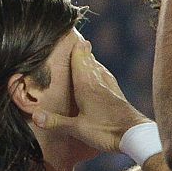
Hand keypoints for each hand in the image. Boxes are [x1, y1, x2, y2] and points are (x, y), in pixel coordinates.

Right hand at [33, 36, 147, 152]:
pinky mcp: (119, 98)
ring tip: (90, 55)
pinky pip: (108, 79)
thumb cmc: (106, 131)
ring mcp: (111, 90)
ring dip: (94, 62)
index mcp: (87, 86)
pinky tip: (104, 75)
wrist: (136, 136)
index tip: (74, 35)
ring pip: (100, 70)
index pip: (80, 61)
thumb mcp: (77, 128)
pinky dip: (103, 73)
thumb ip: (56, 122)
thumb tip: (34, 116)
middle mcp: (99, 83)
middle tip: (81, 40)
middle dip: (84, 52)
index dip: (77, 48)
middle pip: (90, 63)